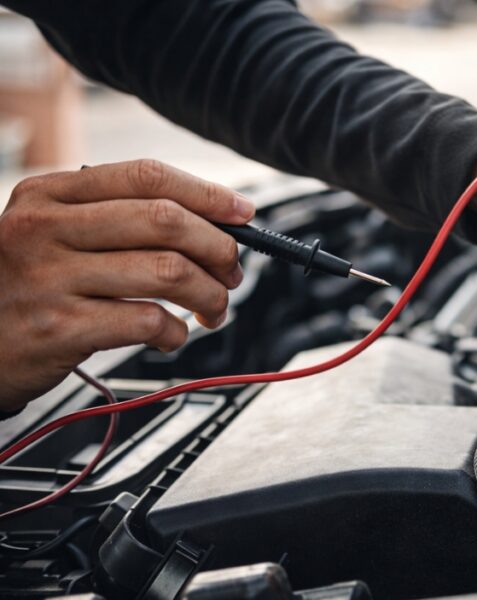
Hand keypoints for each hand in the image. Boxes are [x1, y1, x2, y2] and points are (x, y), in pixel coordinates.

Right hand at [0, 160, 253, 411]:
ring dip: (209, 295)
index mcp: (49, 195)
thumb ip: (115, 220)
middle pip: (165, 221)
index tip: (243, 214)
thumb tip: (211, 225)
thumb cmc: (23, 289)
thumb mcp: (49, 235)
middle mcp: (45, 228)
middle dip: (217, 249)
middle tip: (231, 274)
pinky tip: (170, 336)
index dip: (206, 194)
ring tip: (211, 310)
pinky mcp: (60, 328)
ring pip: (168, 272)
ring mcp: (50, 277)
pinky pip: (148, 320)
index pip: (146, 176)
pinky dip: (176, 332)